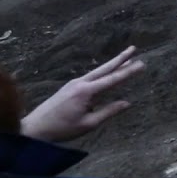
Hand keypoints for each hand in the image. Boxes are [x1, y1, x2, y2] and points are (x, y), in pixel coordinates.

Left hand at [21, 46, 145, 143]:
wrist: (34, 128)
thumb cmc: (62, 129)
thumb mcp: (88, 124)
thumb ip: (108, 112)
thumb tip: (127, 103)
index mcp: (86, 91)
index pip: (113, 79)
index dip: (129, 72)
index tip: (142, 64)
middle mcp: (80, 83)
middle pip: (104, 68)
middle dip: (120, 58)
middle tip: (134, 48)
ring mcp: (74, 83)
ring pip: (97, 71)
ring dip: (112, 64)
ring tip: (125, 59)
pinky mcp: (70, 87)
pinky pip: (90, 77)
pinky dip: (102, 73)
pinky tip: (107, 74)